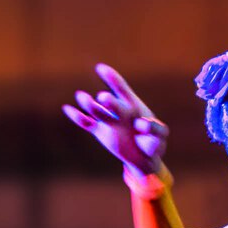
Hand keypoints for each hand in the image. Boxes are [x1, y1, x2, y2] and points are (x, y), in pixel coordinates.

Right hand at [63, 63, 168, 184]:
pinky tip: (68, 109)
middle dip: (108, 101)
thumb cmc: (154, 142)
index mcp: (132, 105)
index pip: (121, 88)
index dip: (112, 78)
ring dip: (89, 104)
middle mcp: (118, 109)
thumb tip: (141, 125)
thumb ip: (155, 130)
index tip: (101, 69)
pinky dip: (78, 117)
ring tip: (81, 96)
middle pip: (110, 101)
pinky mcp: (100, 131)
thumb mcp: (160, 137)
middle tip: (103, 99)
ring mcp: (108, 120)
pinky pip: (87, 123)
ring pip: (96, 110)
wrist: (143, 157)